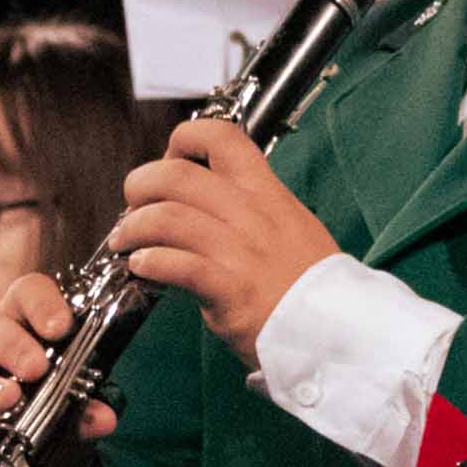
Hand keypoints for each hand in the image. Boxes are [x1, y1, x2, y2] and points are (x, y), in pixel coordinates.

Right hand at [0, 270, 109, 452]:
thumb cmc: (28, 422)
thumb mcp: (61, 419)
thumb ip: (79, 413)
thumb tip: (104, 418)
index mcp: (18, 327)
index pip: (27, 295)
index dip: (44, 305)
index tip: (62, 327)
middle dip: (15, 346)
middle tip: (38, 369)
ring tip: (6, 401)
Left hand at [113, 118, 336, 353]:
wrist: (339, 330)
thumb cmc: (311, 285)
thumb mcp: (292, 226)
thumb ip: (250, 208)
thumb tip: (203, 199)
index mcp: (268, 193)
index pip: (221, 137)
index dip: (182, 141)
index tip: (171, 163)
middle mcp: (252, 214)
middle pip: (176, 175)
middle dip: (140, 185)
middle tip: (134, 205)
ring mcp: (240, 251)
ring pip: (165, 217)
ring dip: (133, 228)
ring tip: (127, 242)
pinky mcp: (228, 289)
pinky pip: (173, 264)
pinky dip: (147, 263)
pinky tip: (143, 269)